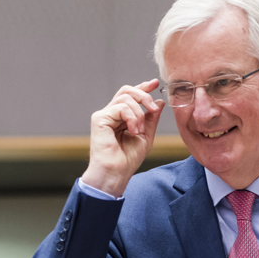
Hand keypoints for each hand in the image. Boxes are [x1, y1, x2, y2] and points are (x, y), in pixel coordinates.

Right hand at [82, 79, 165, 196]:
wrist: (115, 173)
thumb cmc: (127, 160)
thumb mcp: (146, 137)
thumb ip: (151, 120)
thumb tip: (159, 102)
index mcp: (121, 118)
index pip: (130, 96)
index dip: (143, 87)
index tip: (155, 84)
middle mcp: (111, 115)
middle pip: (127, 91)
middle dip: (143, 95)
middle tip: (153, 107)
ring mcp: (104, 116)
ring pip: (125, 97)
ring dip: (139, 113)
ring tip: (140, 130)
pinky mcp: (99, 119)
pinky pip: (120, 107)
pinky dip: (132, 117)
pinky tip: (133, 130)